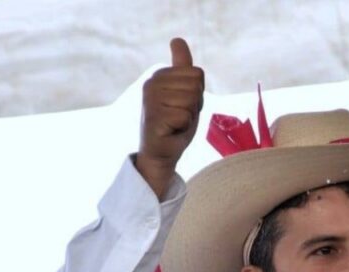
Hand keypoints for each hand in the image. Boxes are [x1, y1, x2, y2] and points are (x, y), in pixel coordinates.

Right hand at [136, 37, 203, 197]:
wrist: (161, 155)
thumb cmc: (174, 125)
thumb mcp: (183, 92)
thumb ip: (182, 67)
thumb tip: (177, 39)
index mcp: (160, 76)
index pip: (197, 74)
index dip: (197, 94)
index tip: (183, 106)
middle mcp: (151, 84)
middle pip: (196, 86)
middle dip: (194, 105)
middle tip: (180, 118)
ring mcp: (151, 100)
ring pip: (191, 100)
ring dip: (189, 117)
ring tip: (175, 124)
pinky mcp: (154, 117)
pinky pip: (185, 116)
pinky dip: (184, 128)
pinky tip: (172, 132)